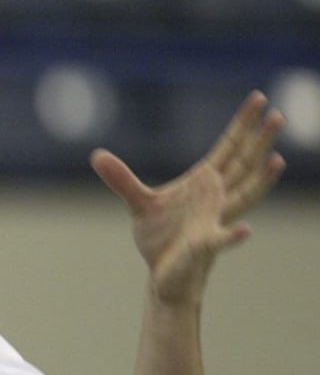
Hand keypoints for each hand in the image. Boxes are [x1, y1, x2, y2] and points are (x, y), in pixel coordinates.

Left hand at [91, 90, 285, 305]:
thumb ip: (122, 179)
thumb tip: (96, 155)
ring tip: (276, 159)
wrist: (163, 275)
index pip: (229, 148)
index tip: (258, 98)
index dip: (242, 124)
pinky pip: (221, 239)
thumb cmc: (161, 238)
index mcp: (203, 184)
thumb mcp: (139, 203)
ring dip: (261, 179)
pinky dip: (232, 236)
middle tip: (278, 114)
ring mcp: (213, 221)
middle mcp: (216, 199)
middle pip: (243, 164)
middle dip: (260, 141)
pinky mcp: (204, 246)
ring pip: (244, 196)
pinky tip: (245, 230)